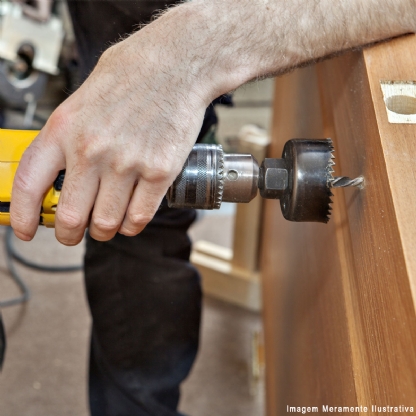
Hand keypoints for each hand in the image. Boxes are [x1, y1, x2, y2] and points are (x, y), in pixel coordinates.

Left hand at [10, 19, 209, 244]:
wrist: (175, 65)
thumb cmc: (130, 78)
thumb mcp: (80, 102)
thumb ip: (66, 140)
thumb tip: (58, 176)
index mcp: (64, 129)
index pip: (30, 185)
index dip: (23, 216)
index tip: (25, 230)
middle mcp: (92, 149)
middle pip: (71, 217)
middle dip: (70, 234)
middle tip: (76, 232)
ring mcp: (127, 163)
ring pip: (107, 223)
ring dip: (105, 230)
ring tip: (108, 222)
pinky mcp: (159, 171)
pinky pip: (139, 217)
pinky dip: (132, 224)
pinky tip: (131, 216)